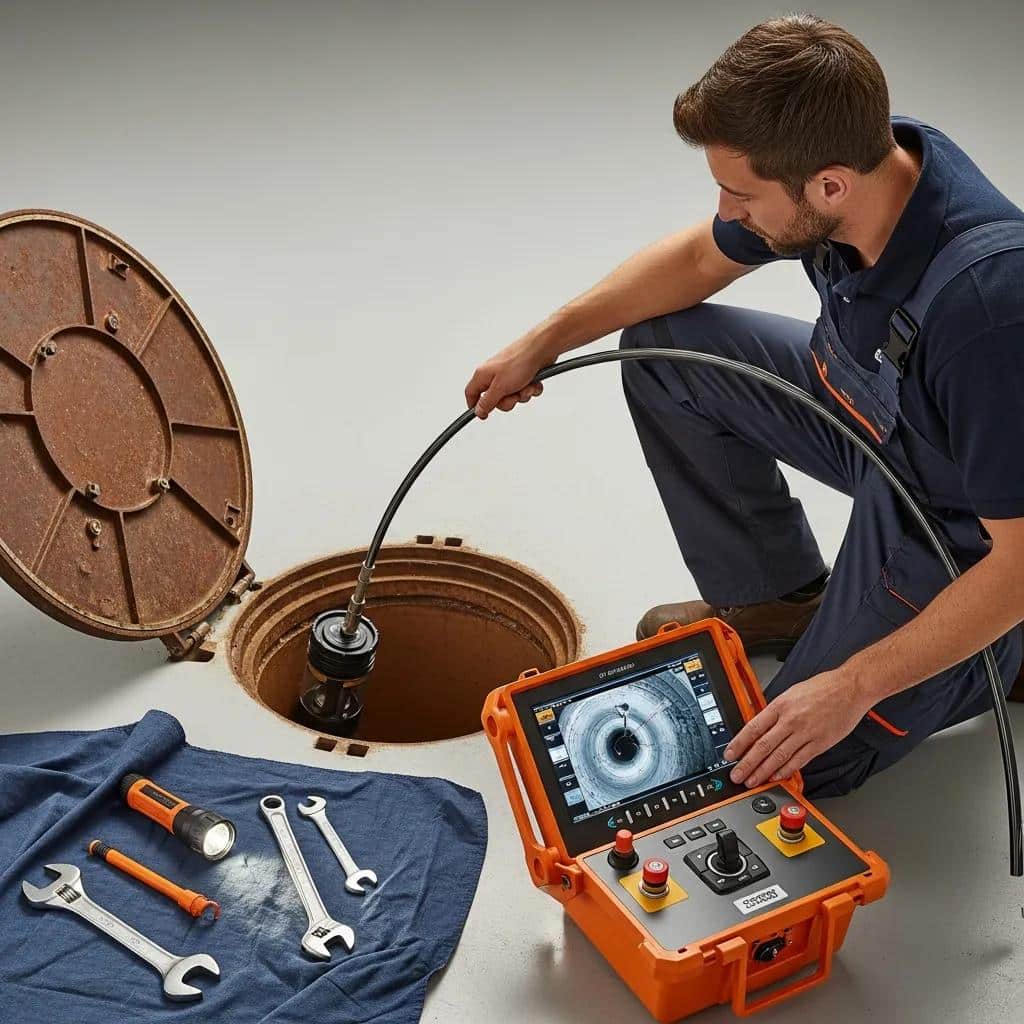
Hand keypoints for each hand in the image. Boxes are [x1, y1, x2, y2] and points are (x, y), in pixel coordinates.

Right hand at [464, 335, 547, 418]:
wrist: (542, 349)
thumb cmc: (520, 361)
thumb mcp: (500, 387)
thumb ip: (488, 401)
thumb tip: (478, 411)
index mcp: (483, 375)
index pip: (471, 393)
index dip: (475, 406)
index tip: (484, 415)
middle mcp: (494, 374)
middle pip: (495, 400)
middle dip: (508, 401)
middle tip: (514, 395)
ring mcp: (508, 375)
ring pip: (512, 396)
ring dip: (522, 394)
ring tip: (526, 385)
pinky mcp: (521, 375)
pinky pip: (524, 390)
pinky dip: (530, 388)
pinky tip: (533, 382)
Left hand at [722, 669, 869, 787]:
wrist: (850, 688)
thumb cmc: (823, 688)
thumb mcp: (791, 693)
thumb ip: (776, 710)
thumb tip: (761, 726)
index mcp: (781, 705)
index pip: (753, 728)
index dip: (739, 744)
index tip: (729, 755)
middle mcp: (791, 720)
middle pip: (763, 746)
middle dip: (747, 764)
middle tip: (737, 775)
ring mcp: (806, 733)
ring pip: (779, 756)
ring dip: (763, 771)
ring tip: (753, 781)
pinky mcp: (820, 743)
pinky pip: (799, 760)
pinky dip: (786, 770)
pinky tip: (777, 777)